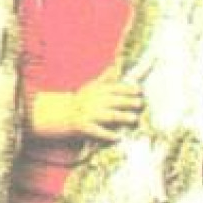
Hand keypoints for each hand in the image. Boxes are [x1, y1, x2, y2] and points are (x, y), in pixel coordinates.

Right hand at [27, 66, 142, 140]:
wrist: (62, 113)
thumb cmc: (81, 99)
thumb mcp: (92, 86)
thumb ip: (106, 77)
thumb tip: (117, 65)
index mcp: (97, 91)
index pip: (114, 88)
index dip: (127, 89)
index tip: (139, 90)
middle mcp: (93, 102)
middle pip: (113, 101)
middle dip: (127, 102)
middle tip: (140, 103)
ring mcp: (89, 114)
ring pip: (108, 116)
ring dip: (121, 117)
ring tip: (134, 119)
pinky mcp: (84, 127)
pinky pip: (97, 131)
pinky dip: (107, 135)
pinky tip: (117, 137)